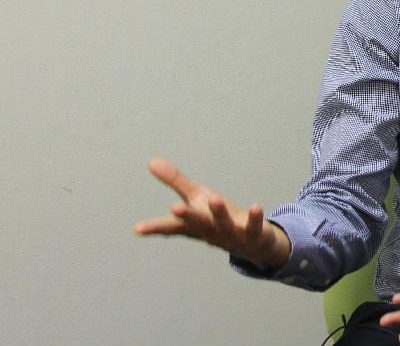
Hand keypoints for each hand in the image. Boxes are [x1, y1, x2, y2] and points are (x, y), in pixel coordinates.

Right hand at [132, 158, 290, 268]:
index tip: (137, 229)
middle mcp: (211, 231)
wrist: (252, 245)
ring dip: (219, 213)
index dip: (155, 227)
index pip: (172, 226)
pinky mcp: (254, 234)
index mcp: (195, 224)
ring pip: (224, 224)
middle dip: (188, 216)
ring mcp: (232, 234)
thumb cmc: (218, 220)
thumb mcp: (197, 198)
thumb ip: (176, 182)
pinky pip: (254, 226)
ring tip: (214, 198)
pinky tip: (256, 206)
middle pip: (198, 223)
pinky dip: (255, 217)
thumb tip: (151, 161)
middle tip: (175, 208)